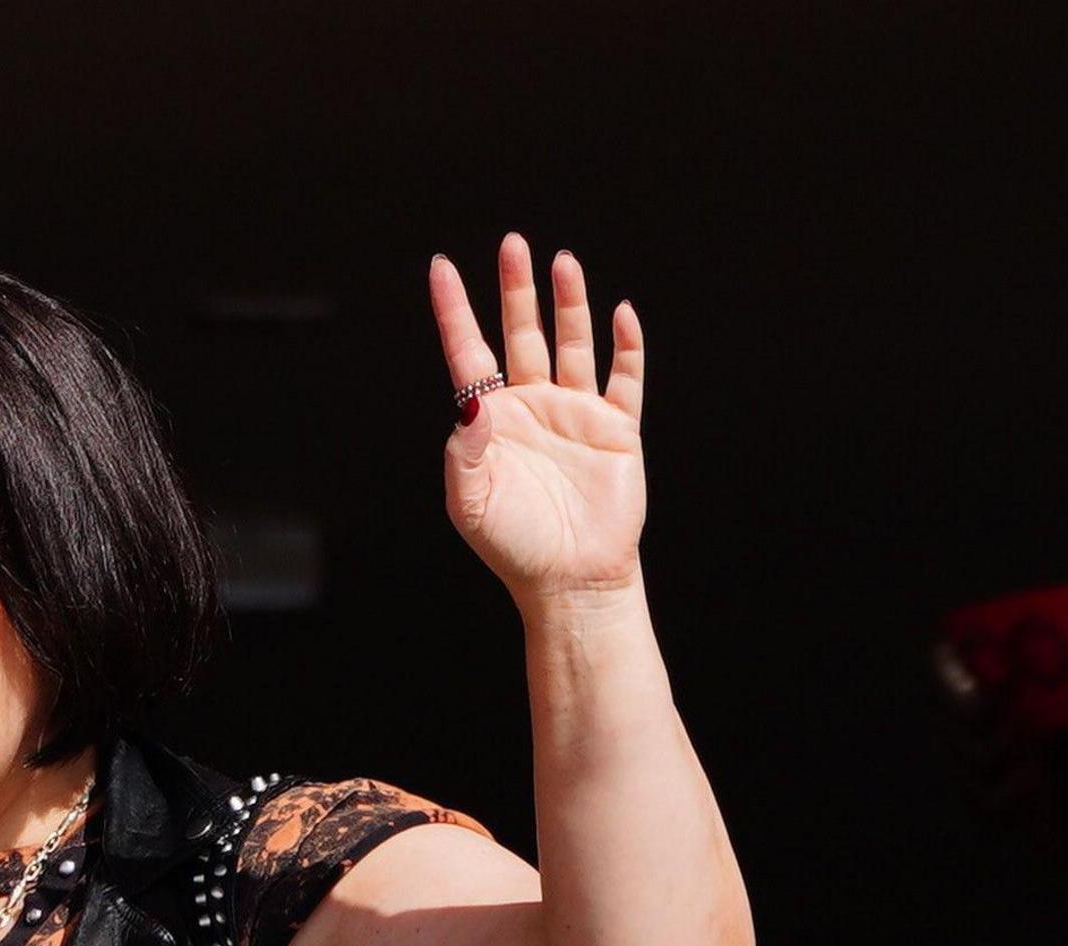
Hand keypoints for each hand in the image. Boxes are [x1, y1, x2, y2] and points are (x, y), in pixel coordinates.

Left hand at [427, 235, 646, 603]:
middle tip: (513, 244)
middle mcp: (532, 406)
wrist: (570, 579)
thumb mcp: (470, 501)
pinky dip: (626, 345)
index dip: (455, 310)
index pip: (468, 351)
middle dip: (517, 289)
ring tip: (563, 262)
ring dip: (569, 304)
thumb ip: (466, 448)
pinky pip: (624, 377)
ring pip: (572, 343)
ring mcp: (575, 413)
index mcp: (490, 419)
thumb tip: (470, 397)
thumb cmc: (511, 545)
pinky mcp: (617, 428)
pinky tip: (621, 314)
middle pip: (522, 333)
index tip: (442, 267)